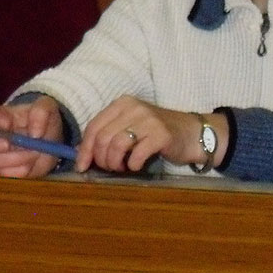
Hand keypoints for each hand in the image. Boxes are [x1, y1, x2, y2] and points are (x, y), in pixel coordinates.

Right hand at [0, 96, 64, 177]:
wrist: (50, 141)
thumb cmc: (43, 120)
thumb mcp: (47, 107)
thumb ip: (41, 112)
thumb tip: (35, 133)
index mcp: (0, 116)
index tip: (7, 123)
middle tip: (8, 144)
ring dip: (15, 158)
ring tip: (34, 152)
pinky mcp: (4, 171)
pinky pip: (6, 175)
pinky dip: (21, 170)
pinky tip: (31, 163)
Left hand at [76, 96, 203, 172]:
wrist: (191, 133)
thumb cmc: (155, 133)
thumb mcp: (129, 127)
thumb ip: (107, 135)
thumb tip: (81, 153)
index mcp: (121, 104)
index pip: (93, 126)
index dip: (85, 149)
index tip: (81, 167)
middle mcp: (133, 107)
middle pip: (102, 137)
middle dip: (101, 159)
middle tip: (109, 168)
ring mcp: (148, 119)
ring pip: (117, 145)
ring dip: (115, 163)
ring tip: (122, 167)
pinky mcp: (161, 134)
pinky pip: (137, 154)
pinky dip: (132, 164)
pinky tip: (136, 166)